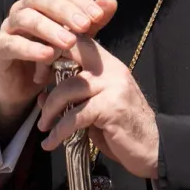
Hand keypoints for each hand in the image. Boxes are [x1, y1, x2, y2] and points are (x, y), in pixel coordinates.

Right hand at [0, 0, 117, 133]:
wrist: (23, 87)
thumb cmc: (51, 57)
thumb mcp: (76, 40)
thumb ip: (91, 22)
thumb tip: (111, 2)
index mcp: (42, 3)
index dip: (79, 0)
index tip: (98, 15)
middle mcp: (23, 9)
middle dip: (64, 10)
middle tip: (85, 25)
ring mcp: (8, 27)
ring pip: (25, 18)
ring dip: (49, 28)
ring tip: (69, 41)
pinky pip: (12, 43)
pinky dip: (30, 48)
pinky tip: (48, 55)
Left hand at [35, 36, 158, 179]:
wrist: (153, 149)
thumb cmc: (122, 127)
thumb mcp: (96, 107)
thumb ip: (73, 96)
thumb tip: (43, 95)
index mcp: (108, 64)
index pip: (78, 40)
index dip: (55, 49)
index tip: (40, 72)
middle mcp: (112, 69)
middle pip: (72, 51)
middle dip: (47, 65)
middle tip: (36, 88)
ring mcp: (113, 87)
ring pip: (69, 87)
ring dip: (50, 109)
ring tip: (43, 126)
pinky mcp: (112, 108)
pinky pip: (76, 116)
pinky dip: (59, 131)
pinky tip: (51, 143)